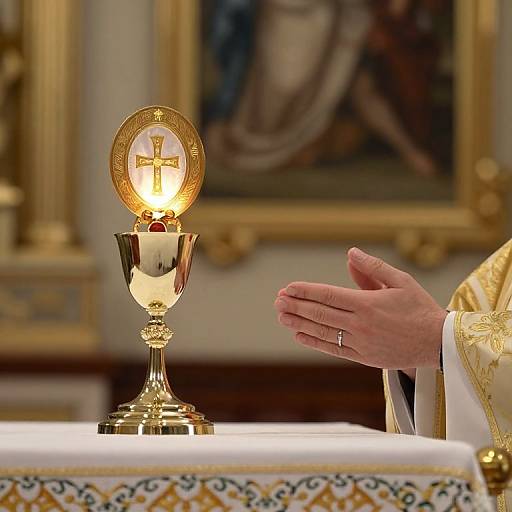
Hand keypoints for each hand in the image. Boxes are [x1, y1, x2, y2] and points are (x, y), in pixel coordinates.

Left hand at [274, 248, 446, 369]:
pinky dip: (313, 341)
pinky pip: (332, 349)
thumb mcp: (400, 281)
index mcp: (367, 303)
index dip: (305, 291)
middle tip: (277, 301)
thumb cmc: (419, 308)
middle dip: (295, 305)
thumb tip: (350, 253)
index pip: (328, 295)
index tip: (288, 288)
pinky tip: (299, 334)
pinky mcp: (363, 357)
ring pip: (322, 331)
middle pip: (319, 313)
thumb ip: (373, 267)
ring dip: (298, 323)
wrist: (438, 343)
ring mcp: (360, 342)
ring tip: (281, 316)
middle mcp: (360, 324)